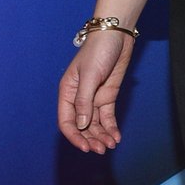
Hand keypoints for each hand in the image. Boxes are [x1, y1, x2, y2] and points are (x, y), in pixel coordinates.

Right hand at [57, 31, 134, 153]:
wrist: (117, 34)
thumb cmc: (98, 50)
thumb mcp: (89, 75)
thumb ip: (84, 101)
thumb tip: (82, 125)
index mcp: (67, 92)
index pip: (67, 121)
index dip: (75, 136)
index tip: (85, 147)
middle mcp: (79, 98)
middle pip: (82, 126)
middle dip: (91, 139)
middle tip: (101, 149)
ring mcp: (94, 98)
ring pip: (95, 124)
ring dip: (101, 136)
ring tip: (111, 145)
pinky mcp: (107, 96)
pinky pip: (107, 117)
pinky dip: (111, 127)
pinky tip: (116, 137)